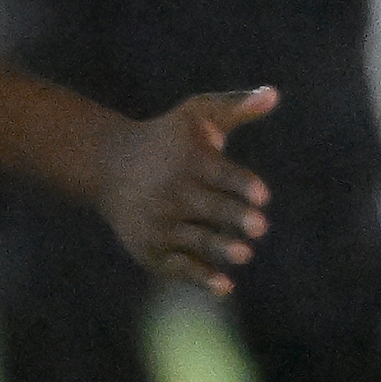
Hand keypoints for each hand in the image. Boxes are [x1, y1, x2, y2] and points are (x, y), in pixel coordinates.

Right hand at [96, 87, 277, 293]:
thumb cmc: (166, 138)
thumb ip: (236, 107)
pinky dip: (200, 278)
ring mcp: (159, 223)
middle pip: (210, 208)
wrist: (106, 164)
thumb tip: (273, 94)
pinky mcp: (150, 248)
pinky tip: (224, 286)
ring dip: (220, 248)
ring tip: (244, 253)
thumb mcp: (196, 116)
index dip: (243, 185)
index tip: (263, 196)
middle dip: (234, 218)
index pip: (222, 175)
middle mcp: (173, 193)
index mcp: (190, 161)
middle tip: (259, 227)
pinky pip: (178, 266)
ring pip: (196, 239)